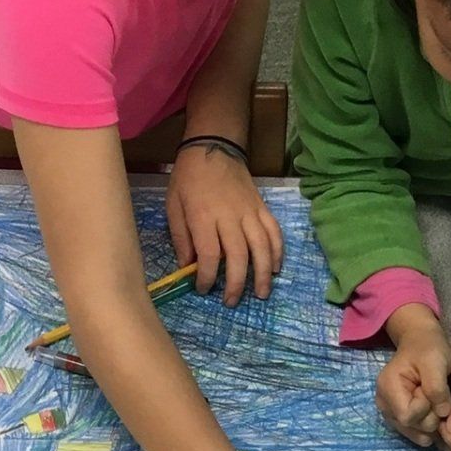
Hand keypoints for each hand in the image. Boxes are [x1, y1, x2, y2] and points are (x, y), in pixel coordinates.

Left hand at [166, 145, 284, 305]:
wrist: (213, 148)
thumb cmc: (188, 179)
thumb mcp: (173, 206)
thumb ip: (181, 237)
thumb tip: (188, 265)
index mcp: (203, 216)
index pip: (209, 255)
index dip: (207, 277)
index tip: (204, 289)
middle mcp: (229, 216)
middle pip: (239, 256)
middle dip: (236, 283)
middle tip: (232, 302)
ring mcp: (250, 212)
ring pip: (262, 246)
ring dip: (263, 273)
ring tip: (261, 294)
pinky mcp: (262, 207)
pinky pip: (274, 232)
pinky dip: (277, 251)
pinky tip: (275, 268)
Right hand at [377, 303, 450, 447]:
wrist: (421, 342)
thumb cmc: (428, 349)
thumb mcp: (436, 362)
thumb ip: (437, 388)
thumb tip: (442, 413)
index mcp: (388, 387)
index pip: (408, 416)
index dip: (426, 409)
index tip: (435, 393)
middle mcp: (383, 402)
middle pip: (409, 426)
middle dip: (430, 416)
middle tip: (438, 397)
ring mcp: (388, 411)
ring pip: (412, 431)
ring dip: (429, 422)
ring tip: (436, 403)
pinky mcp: (396, 416)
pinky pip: (413, 431)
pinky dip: (426, 426)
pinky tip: (434, 412)